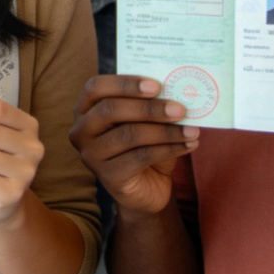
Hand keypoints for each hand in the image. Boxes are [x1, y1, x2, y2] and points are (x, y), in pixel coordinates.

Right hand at [70, 75, 198, 218]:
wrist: (145, 189)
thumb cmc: (142, 146)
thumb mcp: (141, 121)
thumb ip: (148, 104)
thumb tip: (174, 88)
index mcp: (85, 108)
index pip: (95, 87)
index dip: (124, 84)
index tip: (155, 85)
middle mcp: (81, 130)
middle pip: (110, 110)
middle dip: (148, 108)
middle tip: (179, 109)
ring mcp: (91, 154)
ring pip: (129, 135)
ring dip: (165, 131)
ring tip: (192, 130)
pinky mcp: (108, 176)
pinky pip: (141, 157)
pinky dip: (169, 149)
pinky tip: (188, 145)